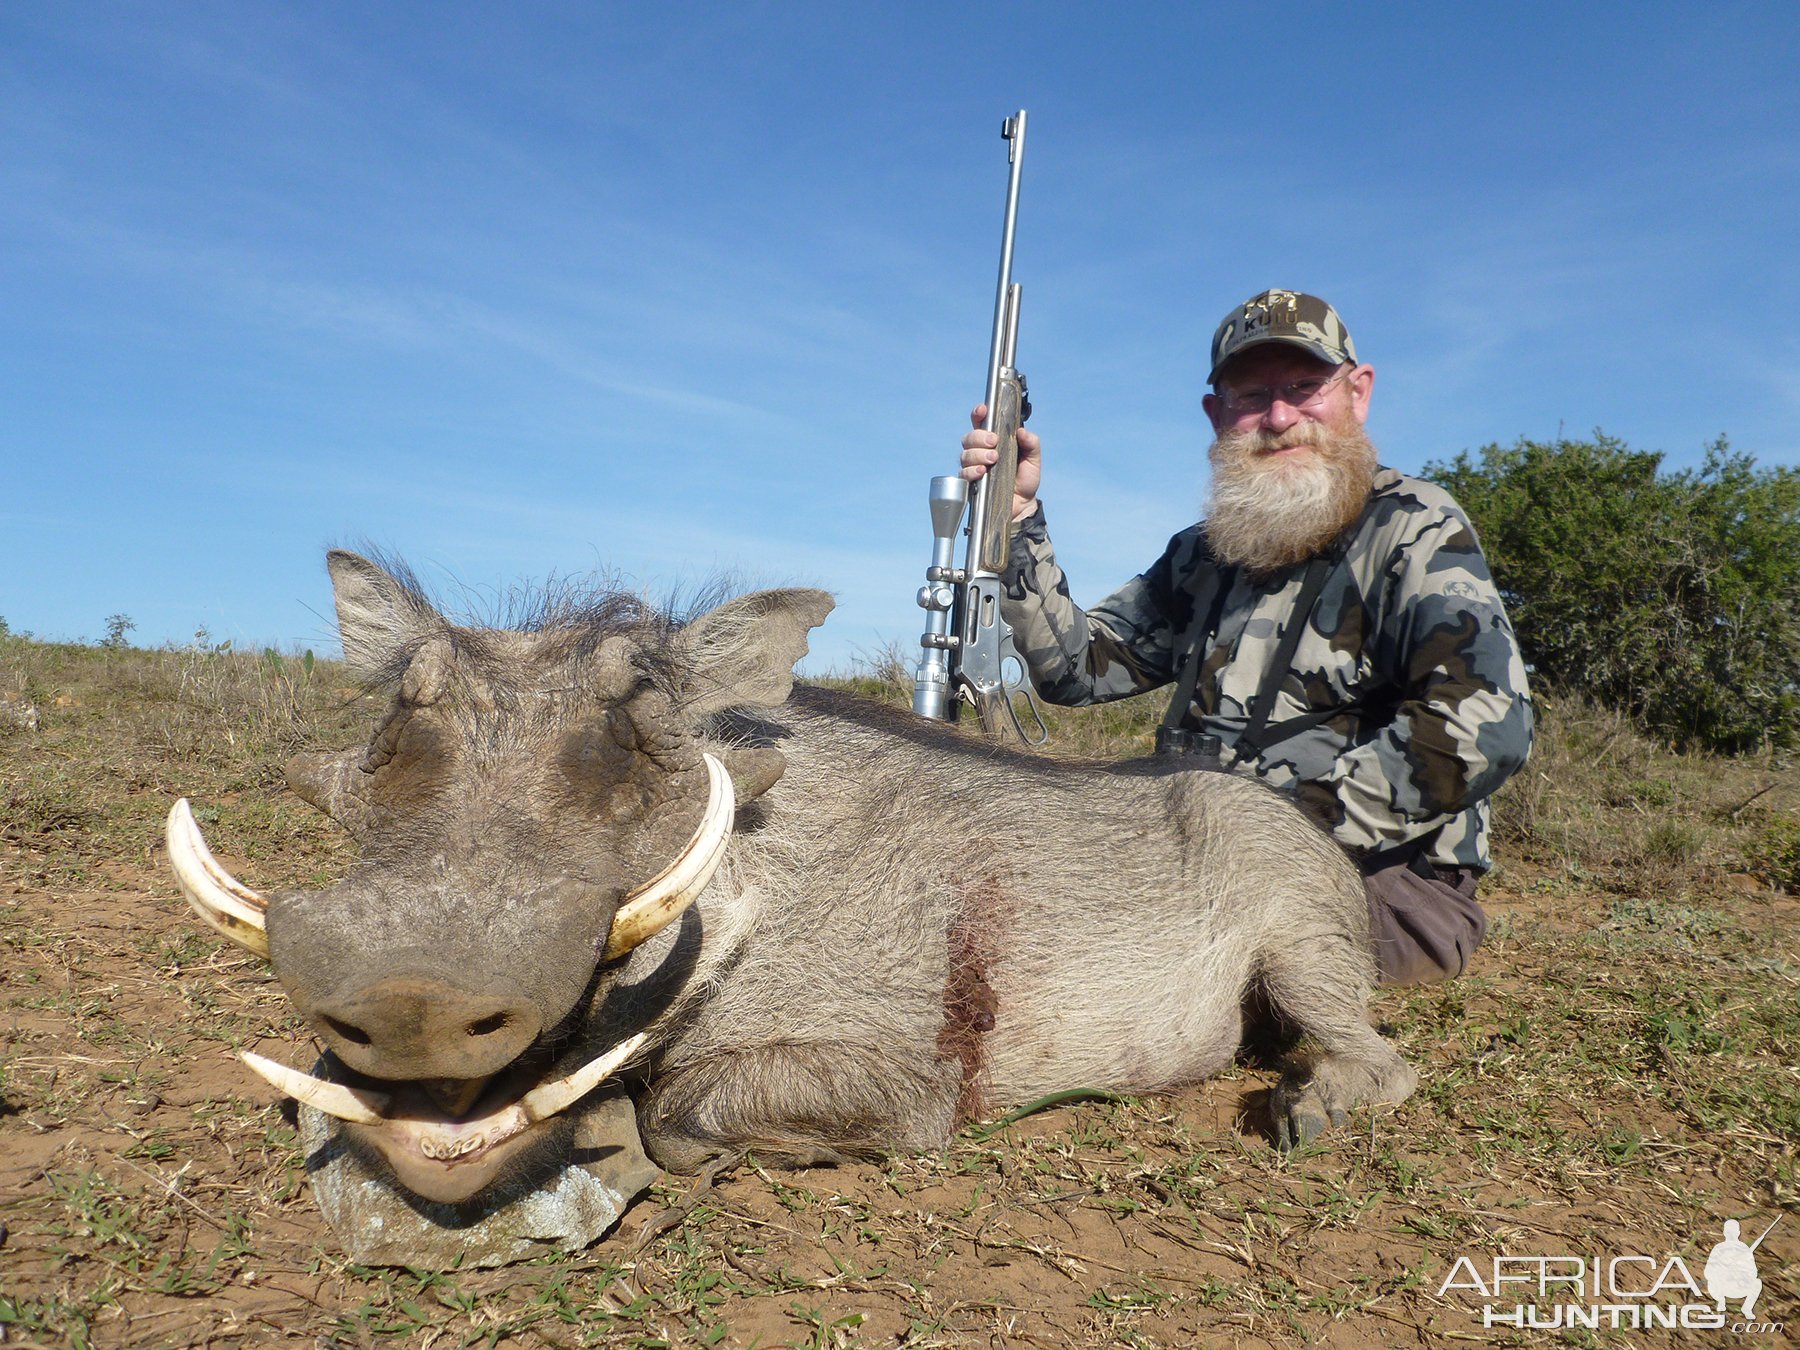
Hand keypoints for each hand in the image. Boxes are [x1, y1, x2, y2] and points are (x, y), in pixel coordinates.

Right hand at [959, 404, 1041, 521]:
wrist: (1023, 504)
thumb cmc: (1025, 479)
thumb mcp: (1034, 458)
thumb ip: (1031, 443)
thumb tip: (1021, 431)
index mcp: (994, 441)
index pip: (981, 422)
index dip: (979, 413)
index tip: (983, 410)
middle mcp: (981, 451)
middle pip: (969, 437)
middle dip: (979, 437)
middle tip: (993, 443)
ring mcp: (974, 466)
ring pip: (965, 454)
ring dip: (978, 454)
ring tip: (993, 459)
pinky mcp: (971, 482)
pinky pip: (964, 473)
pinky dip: (972, 470)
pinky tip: (982, 472)